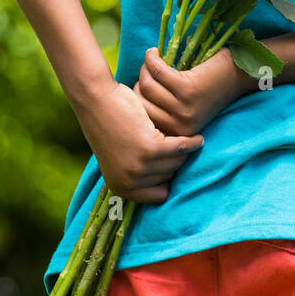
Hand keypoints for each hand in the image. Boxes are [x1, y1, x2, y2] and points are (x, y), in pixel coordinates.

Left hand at [72, 76, 203, 203]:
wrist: (97, 100)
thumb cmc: (108, 125)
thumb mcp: (118, 158)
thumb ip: (137, 174)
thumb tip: (167, 183)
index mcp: (120, 187)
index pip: (158, 195)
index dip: (168, 182)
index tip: (176, 170)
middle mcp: (129, 181)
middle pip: (169, 177)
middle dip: (176, 161)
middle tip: (181, 147)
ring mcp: (139, 166)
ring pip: (176, 162)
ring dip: (185, 151)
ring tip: (190, 141)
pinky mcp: (150, 148)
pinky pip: (180, 148)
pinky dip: (192, 142)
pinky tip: (197, 138)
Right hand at [134, 48, 250, 137]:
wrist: (239, 74)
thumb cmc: (210, 87)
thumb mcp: (183, 108)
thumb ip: (160, 111)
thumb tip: (126, 103)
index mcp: (177, 133)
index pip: (141, 117)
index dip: (136, 96)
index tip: (140, 82)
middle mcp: (179, 126)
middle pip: (140, 101)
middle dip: (139, 81)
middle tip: (147, 70)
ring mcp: (183, 109)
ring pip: (147, 85)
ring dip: (145, 68)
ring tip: (152, 59)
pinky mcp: (187, 90)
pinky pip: (157, 72)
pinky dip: (152, 59)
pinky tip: (155, 52)